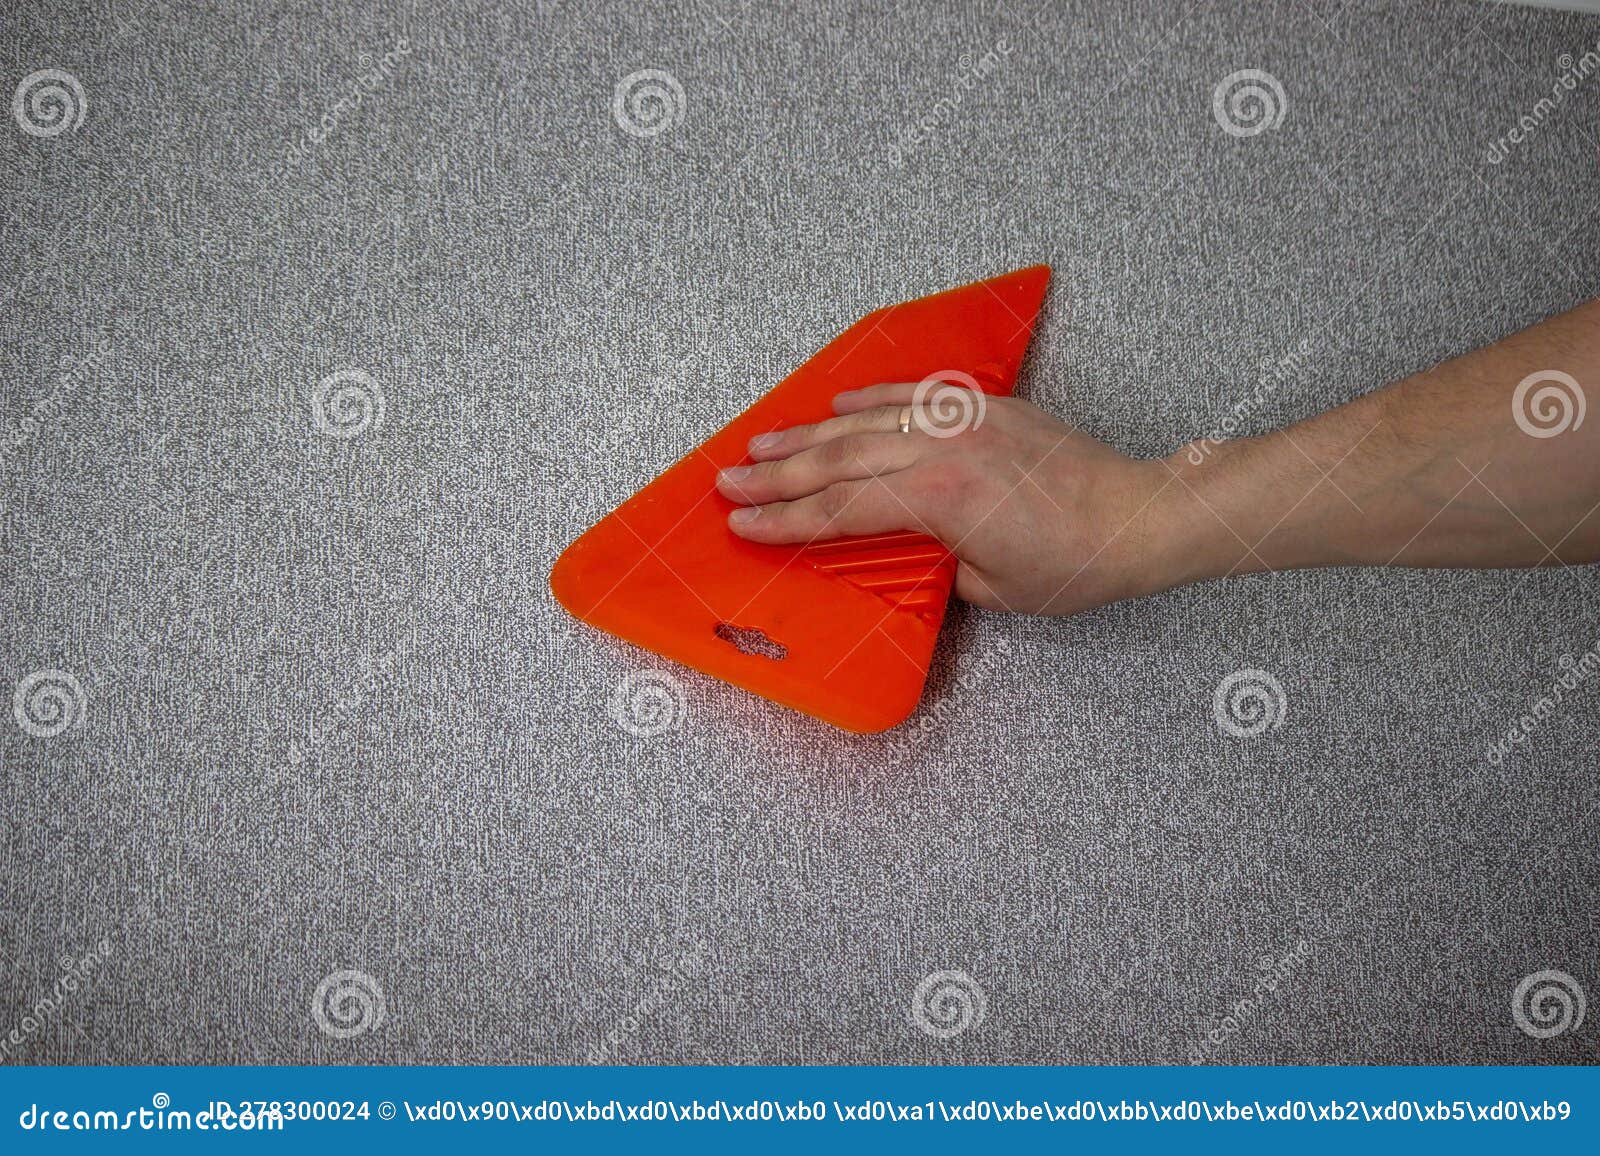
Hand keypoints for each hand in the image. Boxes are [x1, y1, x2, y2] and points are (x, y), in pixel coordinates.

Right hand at [716, 383, 1175, 614]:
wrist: (1138, 516)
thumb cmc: (1075, 564)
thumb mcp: (993, 590)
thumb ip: (937, 567)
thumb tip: (907, 551)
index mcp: (938, 499)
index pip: (840, 510)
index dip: (786, 521)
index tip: (744, 526)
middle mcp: (943, 449)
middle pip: (837, 460)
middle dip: (777, 474)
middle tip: (729, 481)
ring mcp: (964, 420)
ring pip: (865, 422)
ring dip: (808, 434)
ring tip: (761, 442)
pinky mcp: (986, 406)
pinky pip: (913, 395)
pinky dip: (870, 399)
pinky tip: (836, 404)